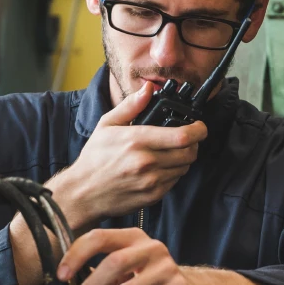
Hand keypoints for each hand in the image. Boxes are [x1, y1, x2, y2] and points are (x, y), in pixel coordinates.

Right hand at [47, 83, 207, 230]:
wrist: (84, 193)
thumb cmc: (94, 158)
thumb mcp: (107, 125)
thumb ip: (131, 106)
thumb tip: (148, 88)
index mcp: (137, 140)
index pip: (182, 135)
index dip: (198, 130)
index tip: (199, 126)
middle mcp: (146, 162)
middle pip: (189, 152)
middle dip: (194, 144)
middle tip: (188, 139)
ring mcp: (151, 181)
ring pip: (185, 167)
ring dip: (184, 159)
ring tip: (171, 152)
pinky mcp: (153, 196)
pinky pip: (175, 181)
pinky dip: (174, 173)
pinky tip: (161, 167)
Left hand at [57, 228, 204, 284]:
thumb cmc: (150, 284)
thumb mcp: (125, 271)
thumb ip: (100, 271)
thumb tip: (68, 280)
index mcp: (133, 238)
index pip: (99, 237)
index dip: (76, 255)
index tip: (62, 276)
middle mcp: (152, 248)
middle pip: (114, 262)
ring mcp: (167, 268)